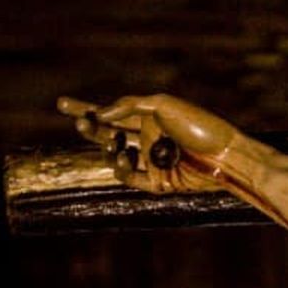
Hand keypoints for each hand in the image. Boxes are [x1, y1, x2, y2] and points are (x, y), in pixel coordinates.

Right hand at [58, 94, 237, 193]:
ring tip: (114, 142)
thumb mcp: (163, 105)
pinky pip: (132, 179)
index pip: (112, 113)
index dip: (86, 109)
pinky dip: (123, 168)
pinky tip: (125, 157)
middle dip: (90, 129)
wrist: (226, 154)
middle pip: (108, 135)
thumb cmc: (200, 125)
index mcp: (150, 118)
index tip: (61, 104)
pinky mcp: (159, 183)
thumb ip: (129, 105)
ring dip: (108, 148)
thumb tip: (99, 113)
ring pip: (116, 158)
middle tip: (80, 123)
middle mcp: (149, 140)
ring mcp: (153, 162)